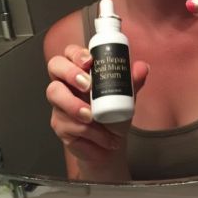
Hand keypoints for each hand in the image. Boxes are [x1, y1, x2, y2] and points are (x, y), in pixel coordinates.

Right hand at [46, 44, 148, 167]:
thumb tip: (143, 68)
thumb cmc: (116, 114)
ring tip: (92, 117)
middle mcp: (67, 82)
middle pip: (55, 65)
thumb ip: (133, 81)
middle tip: (87, 86)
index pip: (71, 52)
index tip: (90, 61)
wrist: (111, 145)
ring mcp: (60, 102)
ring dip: (74, 105)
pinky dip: (87, 131)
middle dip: (70, 72)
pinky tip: (102, 137)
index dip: (76, 53)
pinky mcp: (59, 123)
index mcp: (82, 70)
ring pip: (54, 93)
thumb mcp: (127, 96)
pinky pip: (65, 122)